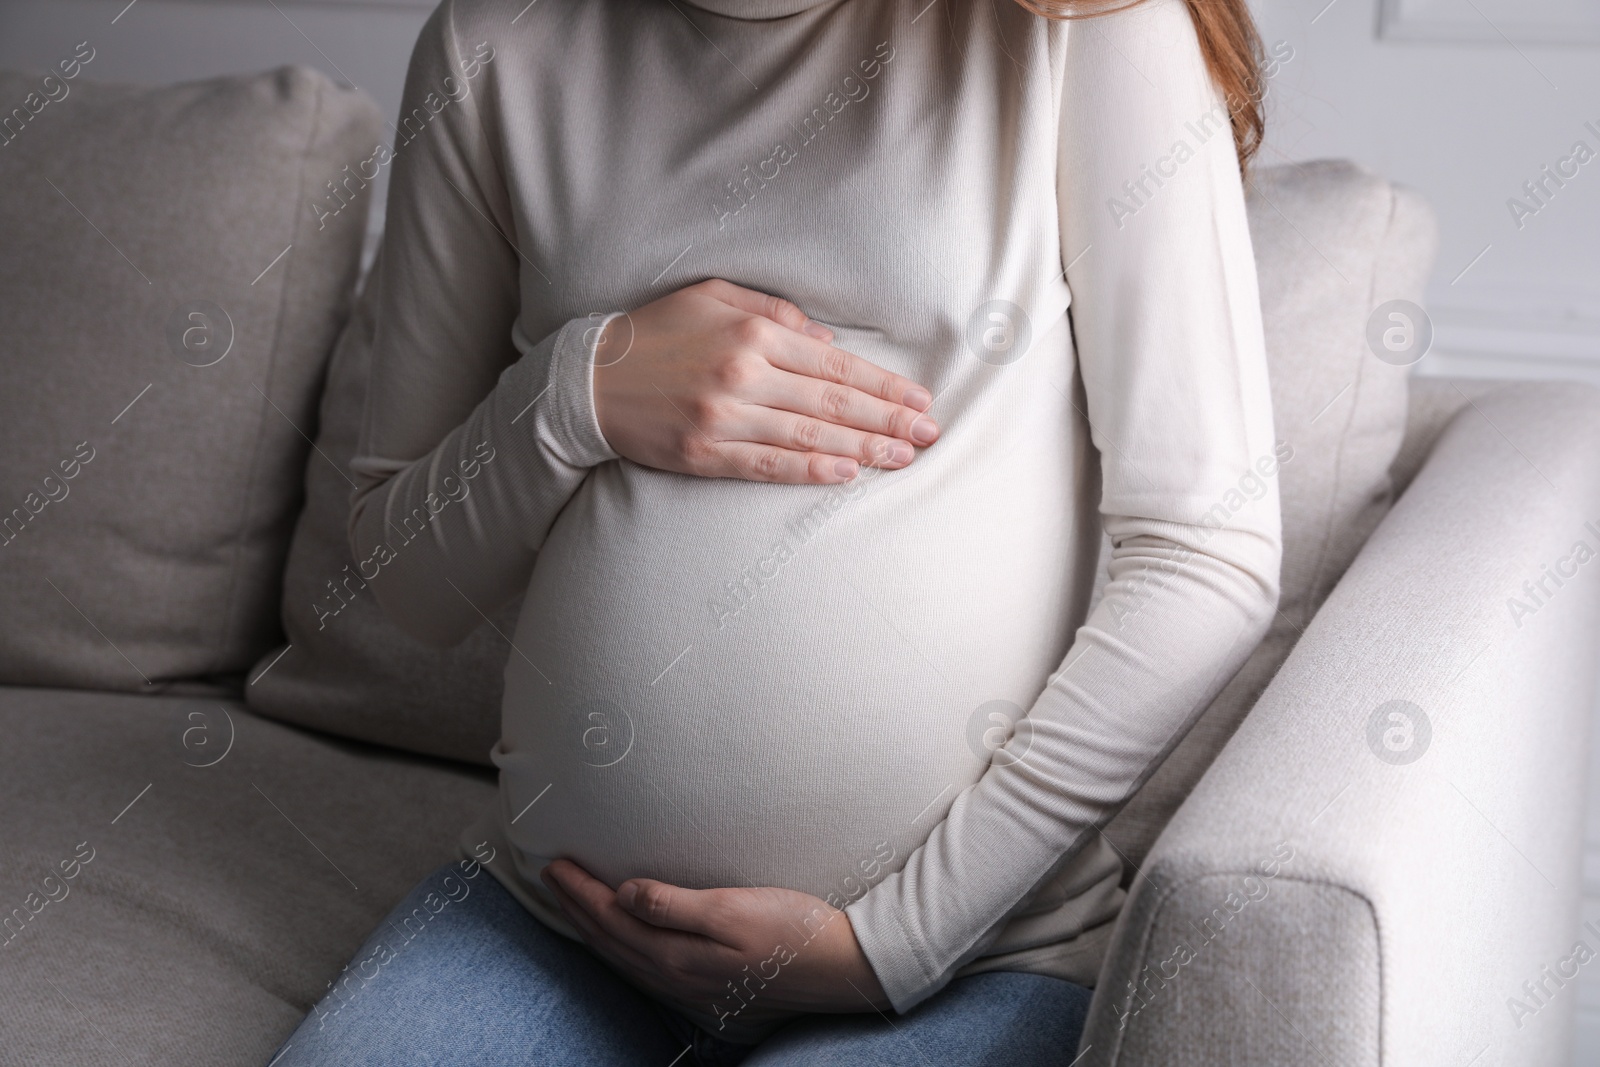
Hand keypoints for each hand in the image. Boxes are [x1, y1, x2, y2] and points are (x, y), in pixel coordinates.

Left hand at [540, 858, 890, 1033]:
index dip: (581, 891)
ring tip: (575, 906)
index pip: (612, 919)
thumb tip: (623, 894)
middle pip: (611, 942)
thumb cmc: (794, 930)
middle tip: (552, 877)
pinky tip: (625, 941)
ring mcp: (692, 989)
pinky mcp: (708, 990)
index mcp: (678, 955)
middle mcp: (677, 978)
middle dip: (577, 909)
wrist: (842, 969)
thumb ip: (675, 905)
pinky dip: (622, 950)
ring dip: (595, 932)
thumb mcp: (735, 908)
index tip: (556, 863)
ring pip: (625, 960)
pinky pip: (645, 970)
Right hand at [591, 279, 939, 484]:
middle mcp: (743, 375)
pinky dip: (810, 472)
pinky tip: (846, 475)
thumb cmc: (656, 334)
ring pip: (809, 438)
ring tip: (902, 458)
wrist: (588, 380)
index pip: (836, 366)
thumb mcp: (714, 297)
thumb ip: (775, 314)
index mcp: (752, 334)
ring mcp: (723, 418)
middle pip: (833, 404)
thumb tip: (827, 343)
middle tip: (929, 435)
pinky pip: (768, 465)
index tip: (919, 400)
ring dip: (863, 450)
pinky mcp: (704, 453)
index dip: (884, 386)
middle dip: (888, 421)